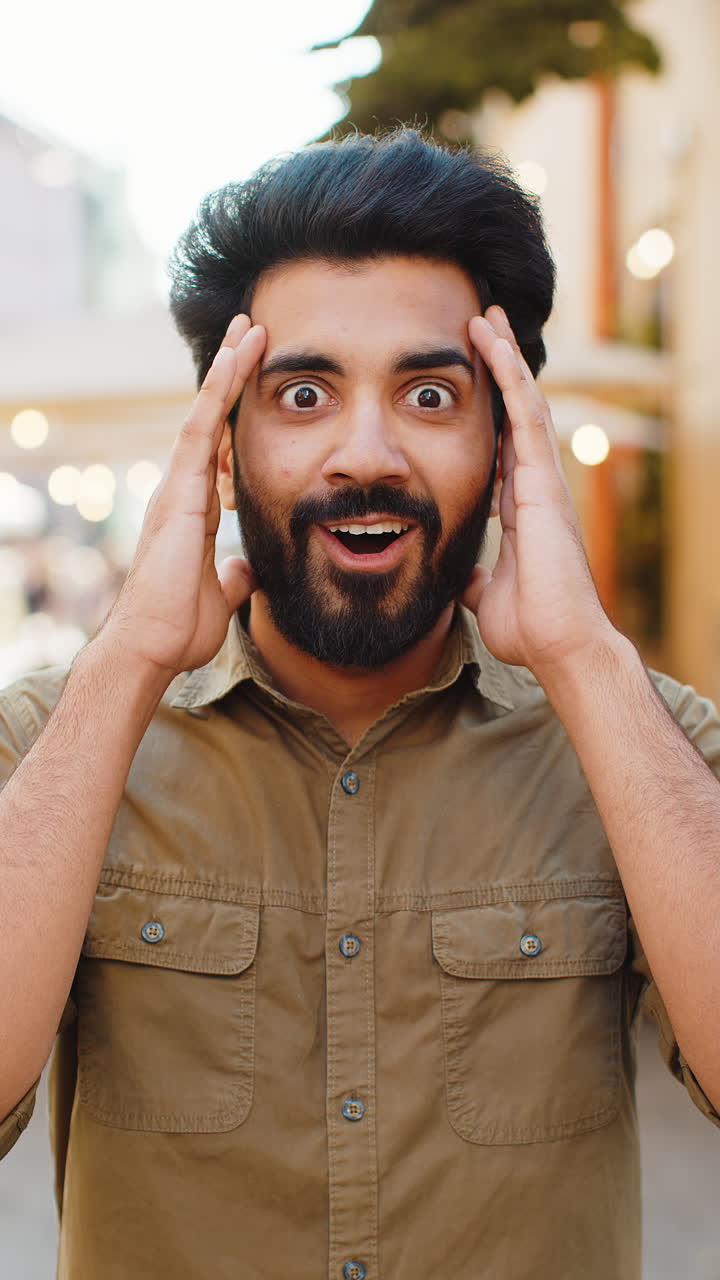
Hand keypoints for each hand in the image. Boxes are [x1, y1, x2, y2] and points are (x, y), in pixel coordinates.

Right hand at [102, 314, 266, 680]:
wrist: (152, 646)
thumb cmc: (178, 626)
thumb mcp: (221, 594)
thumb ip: (233, 574)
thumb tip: (245, 568)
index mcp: (193, 508)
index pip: (218, 446)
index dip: (235, 410)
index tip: (253, 378)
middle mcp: (181, 489)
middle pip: (209, 418)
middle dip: (230, 374)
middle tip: (250, 330)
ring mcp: (177, 487)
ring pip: (204, 413)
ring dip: (228, 369)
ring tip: (250, 328)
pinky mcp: (178, 492)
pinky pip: (199, 430)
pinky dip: (218, 393)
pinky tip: (234, 360)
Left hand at [461, 305, 612, 678]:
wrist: (558, 643)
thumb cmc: (531, 626)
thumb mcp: (487, 594)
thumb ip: (478, 577)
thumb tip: (465, 577)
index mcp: (519, 507)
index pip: (501, 445)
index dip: (488, 410)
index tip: (471, 381)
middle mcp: (533, 485)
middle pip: (514, 413)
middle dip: (498, 369)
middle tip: (480, 325)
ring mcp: (542, 479)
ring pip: (522, 402)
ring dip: (503, 357)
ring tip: (484, 316)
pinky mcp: (543, 479)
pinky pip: (526, 414)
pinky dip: (508, 375)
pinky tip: (493, 342)